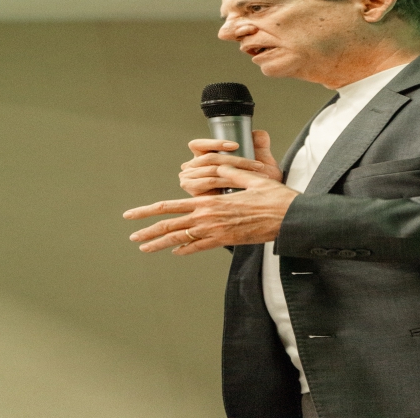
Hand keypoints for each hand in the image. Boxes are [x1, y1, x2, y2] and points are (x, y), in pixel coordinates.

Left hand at [124, 165, 297, 255]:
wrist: (288, 218)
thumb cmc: (273, 197)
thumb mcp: (249, 178)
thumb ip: (229, 174)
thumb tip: (213, 168)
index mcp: (209, 202)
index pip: (169, 207)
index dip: (147, 211)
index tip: (131, 215)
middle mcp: (208, 218)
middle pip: (170, 226)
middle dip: (147, 231)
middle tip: (132, 236)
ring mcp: (216, 232)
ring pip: (180, 239)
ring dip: (160, 244)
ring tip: (144, 248)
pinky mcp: (226, 241)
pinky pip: (200, 248)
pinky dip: (185, 249)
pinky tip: (176, 251)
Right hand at [179, 130, 281, 195]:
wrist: (250, 202)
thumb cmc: (250, 179)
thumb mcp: (255, 159)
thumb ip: (258, 143)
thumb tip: (259, 133)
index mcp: (200, 155)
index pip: (198, 144)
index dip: (215, 143)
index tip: (236, 145)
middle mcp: (192, 166)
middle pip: (210, 158)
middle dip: (236, 160)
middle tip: (257, 163)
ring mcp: (189, 178)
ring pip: (213, 170)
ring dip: (236, 171)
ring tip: (255, 174)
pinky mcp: (192, 190)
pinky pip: (210, 182)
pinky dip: (226, 181)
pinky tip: (241, 183)